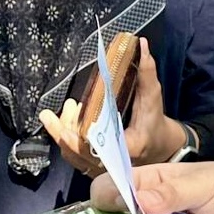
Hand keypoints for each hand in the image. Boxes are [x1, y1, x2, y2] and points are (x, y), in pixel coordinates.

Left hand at [42, 41, 181, 175]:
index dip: (79, 138)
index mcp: (128, 148)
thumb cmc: (156, 123)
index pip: (98, 147)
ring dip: (62, 133)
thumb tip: (140, 44)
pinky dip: (66, 141)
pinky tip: (64, 122)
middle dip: (62, 130)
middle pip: (78, 152)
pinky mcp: (95, 168)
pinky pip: (74, 158)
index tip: (67, 123)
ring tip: (65, 108)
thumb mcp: (154, 98)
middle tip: (53, 112)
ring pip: (73, 156)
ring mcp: (102, 169)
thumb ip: (146, 73)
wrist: (161, 148)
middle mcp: (113, 164)